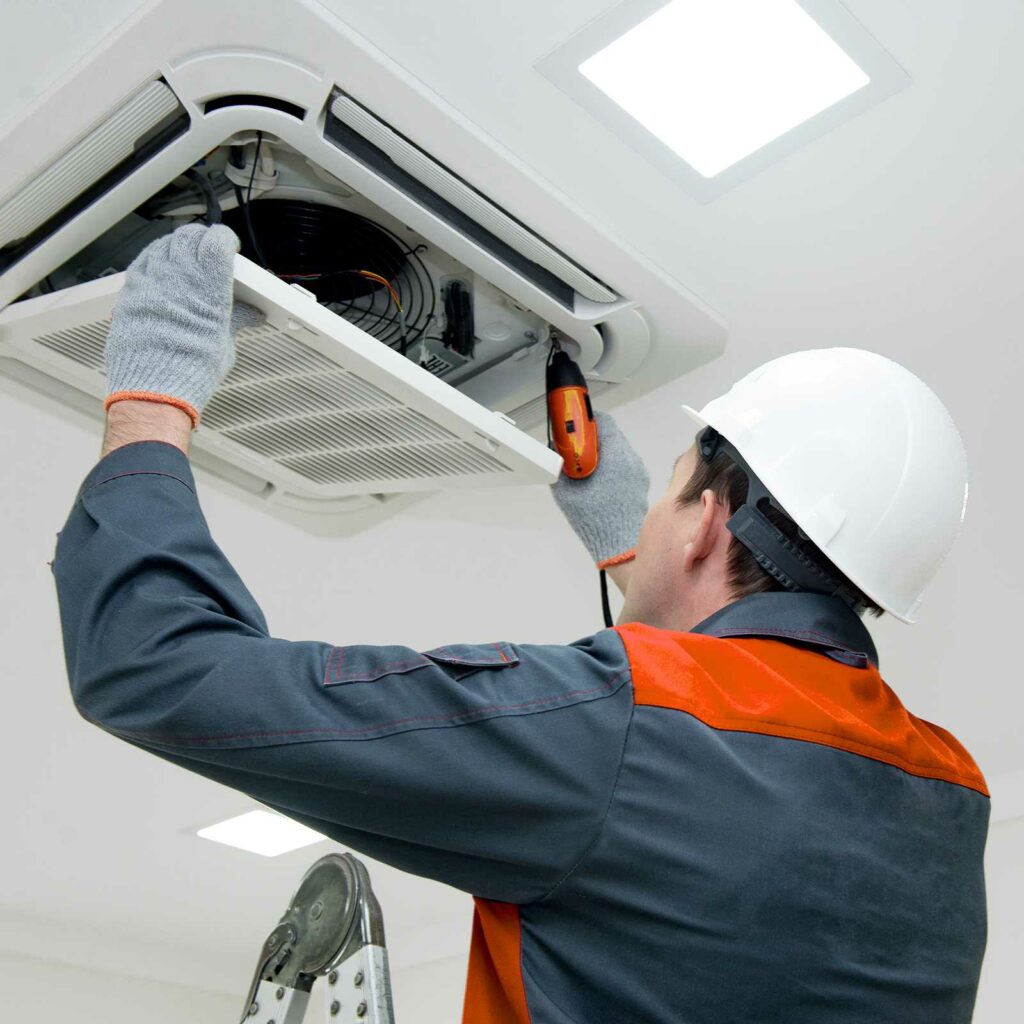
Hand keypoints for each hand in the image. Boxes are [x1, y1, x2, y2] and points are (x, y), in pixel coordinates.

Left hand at [104, 223, 262, 427]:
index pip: (217, 242)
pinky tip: (158, 267)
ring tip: (183, 255)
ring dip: (176, 245)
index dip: (225, 240)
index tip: (228, 245)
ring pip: (163, 245)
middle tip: (208, 247)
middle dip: (201, 238)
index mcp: (208, 289)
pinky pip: (141, 262)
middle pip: (189, 237)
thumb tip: (248, 315)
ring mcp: (151, 283)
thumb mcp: (223, 345)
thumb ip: (233, 321)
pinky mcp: (131, 293)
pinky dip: (153, 259)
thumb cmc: (188, 372)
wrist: (153, 391)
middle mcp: (178, 279)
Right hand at [551, 411, 648, 568]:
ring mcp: (638, 472)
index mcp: (615, 456)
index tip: (573, 427)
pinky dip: (609, 467)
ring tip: (584, 471)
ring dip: (600, 455)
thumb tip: (555, 450)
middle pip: (610, 436)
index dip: (586, 421)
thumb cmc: (593, 519)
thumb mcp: (565, 491)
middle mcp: (631, 459)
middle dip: (590, 440)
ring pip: (617, 451)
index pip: (604, 422)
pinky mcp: (640, 483)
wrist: (620, 548)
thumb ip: (559, 466)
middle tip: (573, 450)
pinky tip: (598, 485)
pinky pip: (623, 466)